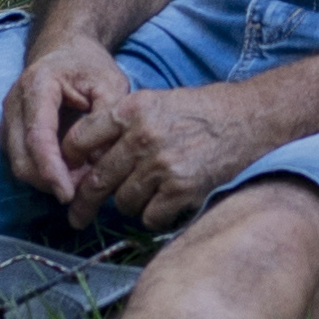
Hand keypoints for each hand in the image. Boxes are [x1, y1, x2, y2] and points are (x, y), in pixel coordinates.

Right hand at [0, 34, 136, 212]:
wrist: (66, 50)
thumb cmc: (90, 66)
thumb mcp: (111, 83)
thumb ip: (107, 116)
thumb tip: (100, 158)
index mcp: (38, 85)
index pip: (37, 136)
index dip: (51, 169)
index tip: (69, 194)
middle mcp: (14, 103)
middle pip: (22, 158)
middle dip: (51, 181)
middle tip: (85, 188)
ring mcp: (8, 119)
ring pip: (19, 165)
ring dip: (47, 180)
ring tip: (81, 179)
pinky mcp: (10, 132)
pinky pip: (22, 162)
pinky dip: (42, 174)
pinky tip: (69, 173)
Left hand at [65, 77, 289, 229]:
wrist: (251, 119)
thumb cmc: (204, 111)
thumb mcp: (158, 102)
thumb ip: (125, 125)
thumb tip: (92, 158)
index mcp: (132, 109)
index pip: (81, 139)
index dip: (69, 162)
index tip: (67, 176)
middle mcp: (142, 137)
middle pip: (97, 179)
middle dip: (84, 202)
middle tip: (76, 216)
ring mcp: (161, 164)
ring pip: (123, 202)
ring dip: (130, 204)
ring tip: (148, 194)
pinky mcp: (181, 189)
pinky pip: (150, 216)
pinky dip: (155, 216)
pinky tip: (168, 203)